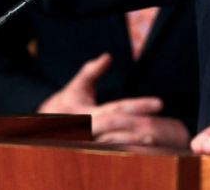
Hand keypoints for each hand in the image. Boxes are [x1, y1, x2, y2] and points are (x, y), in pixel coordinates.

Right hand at [38, 53, 189, 147]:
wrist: (48, 126)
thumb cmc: (67, 102)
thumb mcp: (78, 85)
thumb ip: (92, 71)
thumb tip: (108, 56)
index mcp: (89, 115)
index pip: (118, 109)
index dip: (139, 105)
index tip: (160, 103)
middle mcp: (91, 131)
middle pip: (120, 128)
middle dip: (141, 127)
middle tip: (161, 127)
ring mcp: (92, 144)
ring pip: (118, 145)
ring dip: (136, 144)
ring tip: (156, 142)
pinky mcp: (95, 152)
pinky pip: (115, 153)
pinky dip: (129, 153)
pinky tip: (146, 153)